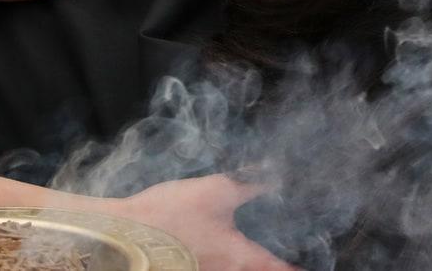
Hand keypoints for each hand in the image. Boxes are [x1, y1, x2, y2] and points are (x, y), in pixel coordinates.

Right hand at [111, 175, 297, 270]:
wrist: (127, 235)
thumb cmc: (173, 215)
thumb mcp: (216, 190)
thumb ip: (248, 182)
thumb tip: (273, 171)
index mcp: (240, 256)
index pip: (276, 267)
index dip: (292, 267)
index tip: (304, 267)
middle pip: (254, 270)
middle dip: (266, 264)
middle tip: (279, 259)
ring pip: (233, 269)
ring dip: (243, 261)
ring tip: (250, 251)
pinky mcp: (187, 268)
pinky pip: (215, 267)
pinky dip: (224, 259)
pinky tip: (216, 244)